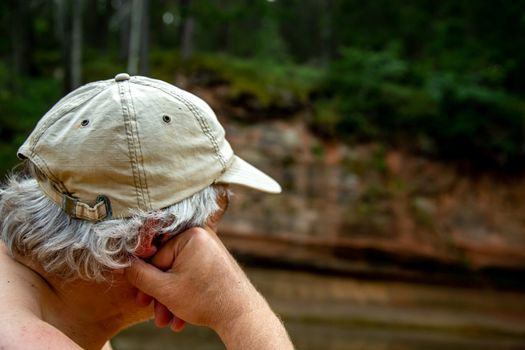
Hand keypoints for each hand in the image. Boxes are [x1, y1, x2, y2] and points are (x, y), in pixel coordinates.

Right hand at [126, 227, 266, 331]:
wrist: (241, 314)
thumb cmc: (205, 299)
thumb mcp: (164, 289)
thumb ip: (139, 276)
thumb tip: (124, 265)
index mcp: (190, 235)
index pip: (155, 258)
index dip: (146, 282)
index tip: (141, 300)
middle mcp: (202, 237)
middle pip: (168, 267)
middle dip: (160, 295)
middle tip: (157, 316)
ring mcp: (210, 250)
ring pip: (180, 276)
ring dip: (172, 300)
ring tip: (169, 322)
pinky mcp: (216, 263)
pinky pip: (193, 277)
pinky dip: (186, 296)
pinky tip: (182, 318)